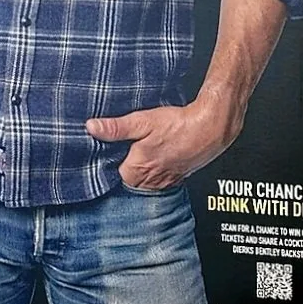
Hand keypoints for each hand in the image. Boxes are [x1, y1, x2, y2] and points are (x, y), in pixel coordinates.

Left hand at [86, 99, 242, 190]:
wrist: (210, 128)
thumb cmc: (177, 125)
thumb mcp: (141, 121)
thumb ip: (115, 128)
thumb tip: (91, 128)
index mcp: (136, 171)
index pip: (108, 172)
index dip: (104, 157)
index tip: (102, 147)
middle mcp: (149, 182)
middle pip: (125, 176)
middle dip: (121, 161)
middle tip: (121, 144)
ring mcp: (163, 181)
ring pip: (141, 177)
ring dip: (138, 165)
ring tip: (139, 147)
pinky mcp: (175, 177)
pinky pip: (156, 176)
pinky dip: (153, 166)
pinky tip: (155, 152)